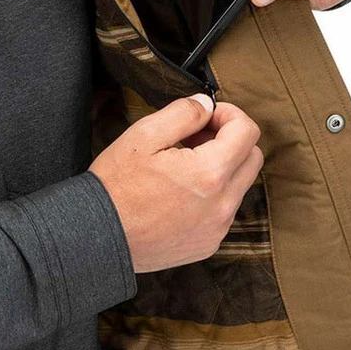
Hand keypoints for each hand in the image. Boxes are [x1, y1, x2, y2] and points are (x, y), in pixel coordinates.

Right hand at [89, 95, 263, 273]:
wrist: (98, 236)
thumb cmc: (116, 187)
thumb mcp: (143, 135)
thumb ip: (183, 113)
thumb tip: (206, 106)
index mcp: (210, 173)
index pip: (248, 131)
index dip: (229, 114)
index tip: (207, 117)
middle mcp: (222, 204)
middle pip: (252, 158)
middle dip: (231, 140)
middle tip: (197, 138)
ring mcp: (217, 228)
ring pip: (239, 186)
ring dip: (222, 169)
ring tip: (183, 167)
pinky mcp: (207, 244)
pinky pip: (224, 212)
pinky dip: (212, 196)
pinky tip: (180, 194)